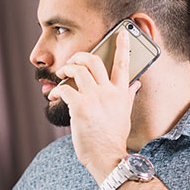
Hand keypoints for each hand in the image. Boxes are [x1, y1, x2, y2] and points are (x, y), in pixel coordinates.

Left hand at [48, 29, 140, 181]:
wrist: (106, 157)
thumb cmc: (113, 138)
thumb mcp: (124, 115)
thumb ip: (127, 96)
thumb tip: (135, 84)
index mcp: (121, 93)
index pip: (124, 64)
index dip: (123, 46)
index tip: (122, 32)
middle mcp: (108, 92)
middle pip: (95, 61)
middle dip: (81, 55)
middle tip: (73, 59)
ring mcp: (94, 98)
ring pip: (78, 70)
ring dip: (67, 69)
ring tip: (62, 74)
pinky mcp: (79, 107)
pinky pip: (65, 89)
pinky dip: (57, 90)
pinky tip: (55, 95)